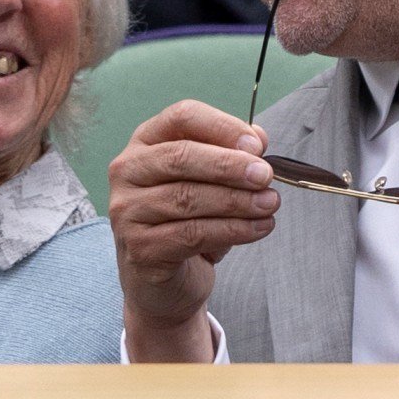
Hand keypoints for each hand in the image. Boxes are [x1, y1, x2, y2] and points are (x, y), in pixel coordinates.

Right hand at [108, 100, 278, 360]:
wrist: (166, 281)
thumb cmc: (188, 218)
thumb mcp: (210, 181)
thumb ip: (231, 154)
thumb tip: (258, 138)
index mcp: (146, 141)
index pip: (181, 117)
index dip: (222, 127)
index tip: (257, 145)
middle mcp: (128, 171)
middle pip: (180, 156)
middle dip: (230, 166)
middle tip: (266, 176)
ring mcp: (128, 211)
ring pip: (187, 198)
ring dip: (237, 201)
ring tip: (270, 204)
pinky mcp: (139, 248)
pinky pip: (191, 234)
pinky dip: (232, 230)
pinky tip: (259, 228)